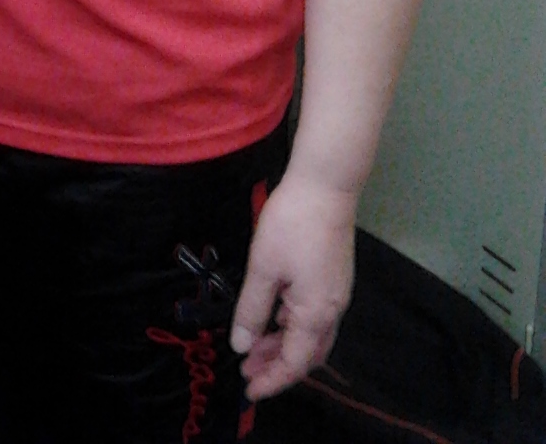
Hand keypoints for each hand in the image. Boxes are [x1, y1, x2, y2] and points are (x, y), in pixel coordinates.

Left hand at [230, 173, 355, 399]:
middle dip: (277, 366)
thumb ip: (252, 310)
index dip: (272, 380)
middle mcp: (332, 311)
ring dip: (284, 345)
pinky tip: (273, 316)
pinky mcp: (334, 277)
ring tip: (253, 346)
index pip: (295, 364)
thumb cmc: (291, 225)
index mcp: (316, 314)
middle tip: (246, 370)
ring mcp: (336, 293)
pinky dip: (292, 326)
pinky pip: (314, 316)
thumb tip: (241, 346)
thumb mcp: (264, 268)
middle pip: (307, 354)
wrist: (325, 187)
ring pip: (312, 335)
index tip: (248, 391)